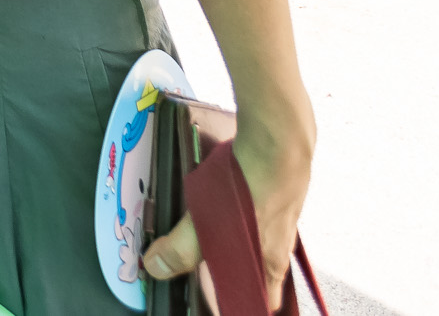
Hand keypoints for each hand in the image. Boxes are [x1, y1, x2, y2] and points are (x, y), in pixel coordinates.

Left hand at [143, 115, 312, 309]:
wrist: (278, 138)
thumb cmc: (249, 185)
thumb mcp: (209, 221)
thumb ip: (183, 248)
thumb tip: (155, 269)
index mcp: (269, 261)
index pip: (263, 298)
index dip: (243, 302)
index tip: (221, 301)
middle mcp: (281, 243)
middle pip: (260, 270)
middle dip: (234, 270)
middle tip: (207, 266)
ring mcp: (283, 215)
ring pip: (260, 238)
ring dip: (239, 239)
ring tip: (210, 231)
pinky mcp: (278, 189)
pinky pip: (259, 209)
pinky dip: (243, 211)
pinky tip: (226, 198)